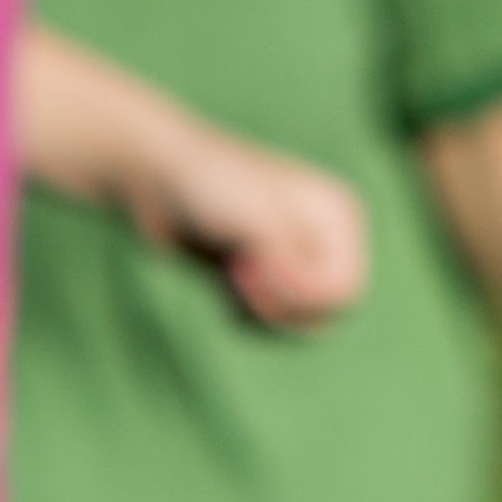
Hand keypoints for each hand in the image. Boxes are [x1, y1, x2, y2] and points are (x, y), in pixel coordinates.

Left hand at [163, 131, 370, 327]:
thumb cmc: (212, 186)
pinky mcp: (265, 281)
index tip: (251, 267)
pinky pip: (270, 325)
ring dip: (260, 314)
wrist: (159, 175)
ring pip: (299, 325)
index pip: (343, 291)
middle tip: (237, 276)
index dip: (299, 294)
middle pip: (327, 314)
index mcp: (339, 218)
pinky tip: (221, 283)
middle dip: (279, 307)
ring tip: (228, 275)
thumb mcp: (256, 221)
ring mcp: (296, 262)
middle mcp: (326, 241)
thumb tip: (313, 302)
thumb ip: (291, 265)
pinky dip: (245, 315)